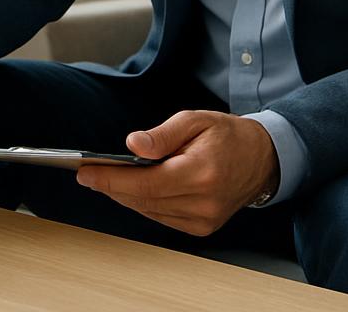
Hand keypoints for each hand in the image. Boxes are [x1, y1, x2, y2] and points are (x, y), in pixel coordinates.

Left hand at [76, 110, 280, 235]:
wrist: (262, 159)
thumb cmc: (226, 135)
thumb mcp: (194, 120)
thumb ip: (161, 134)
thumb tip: (132, 145)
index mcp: (201, 173)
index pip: (146, 183)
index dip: (112, 179)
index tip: (85, 172)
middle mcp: (203, 202)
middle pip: (144, 199)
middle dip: (111, 186)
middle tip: (85, 175)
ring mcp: (204, 219)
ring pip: (150, 210)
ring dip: (124, 196)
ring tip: (101, 179)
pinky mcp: (203, 227)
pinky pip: (162, 216)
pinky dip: (143, 203)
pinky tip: (128, 189)